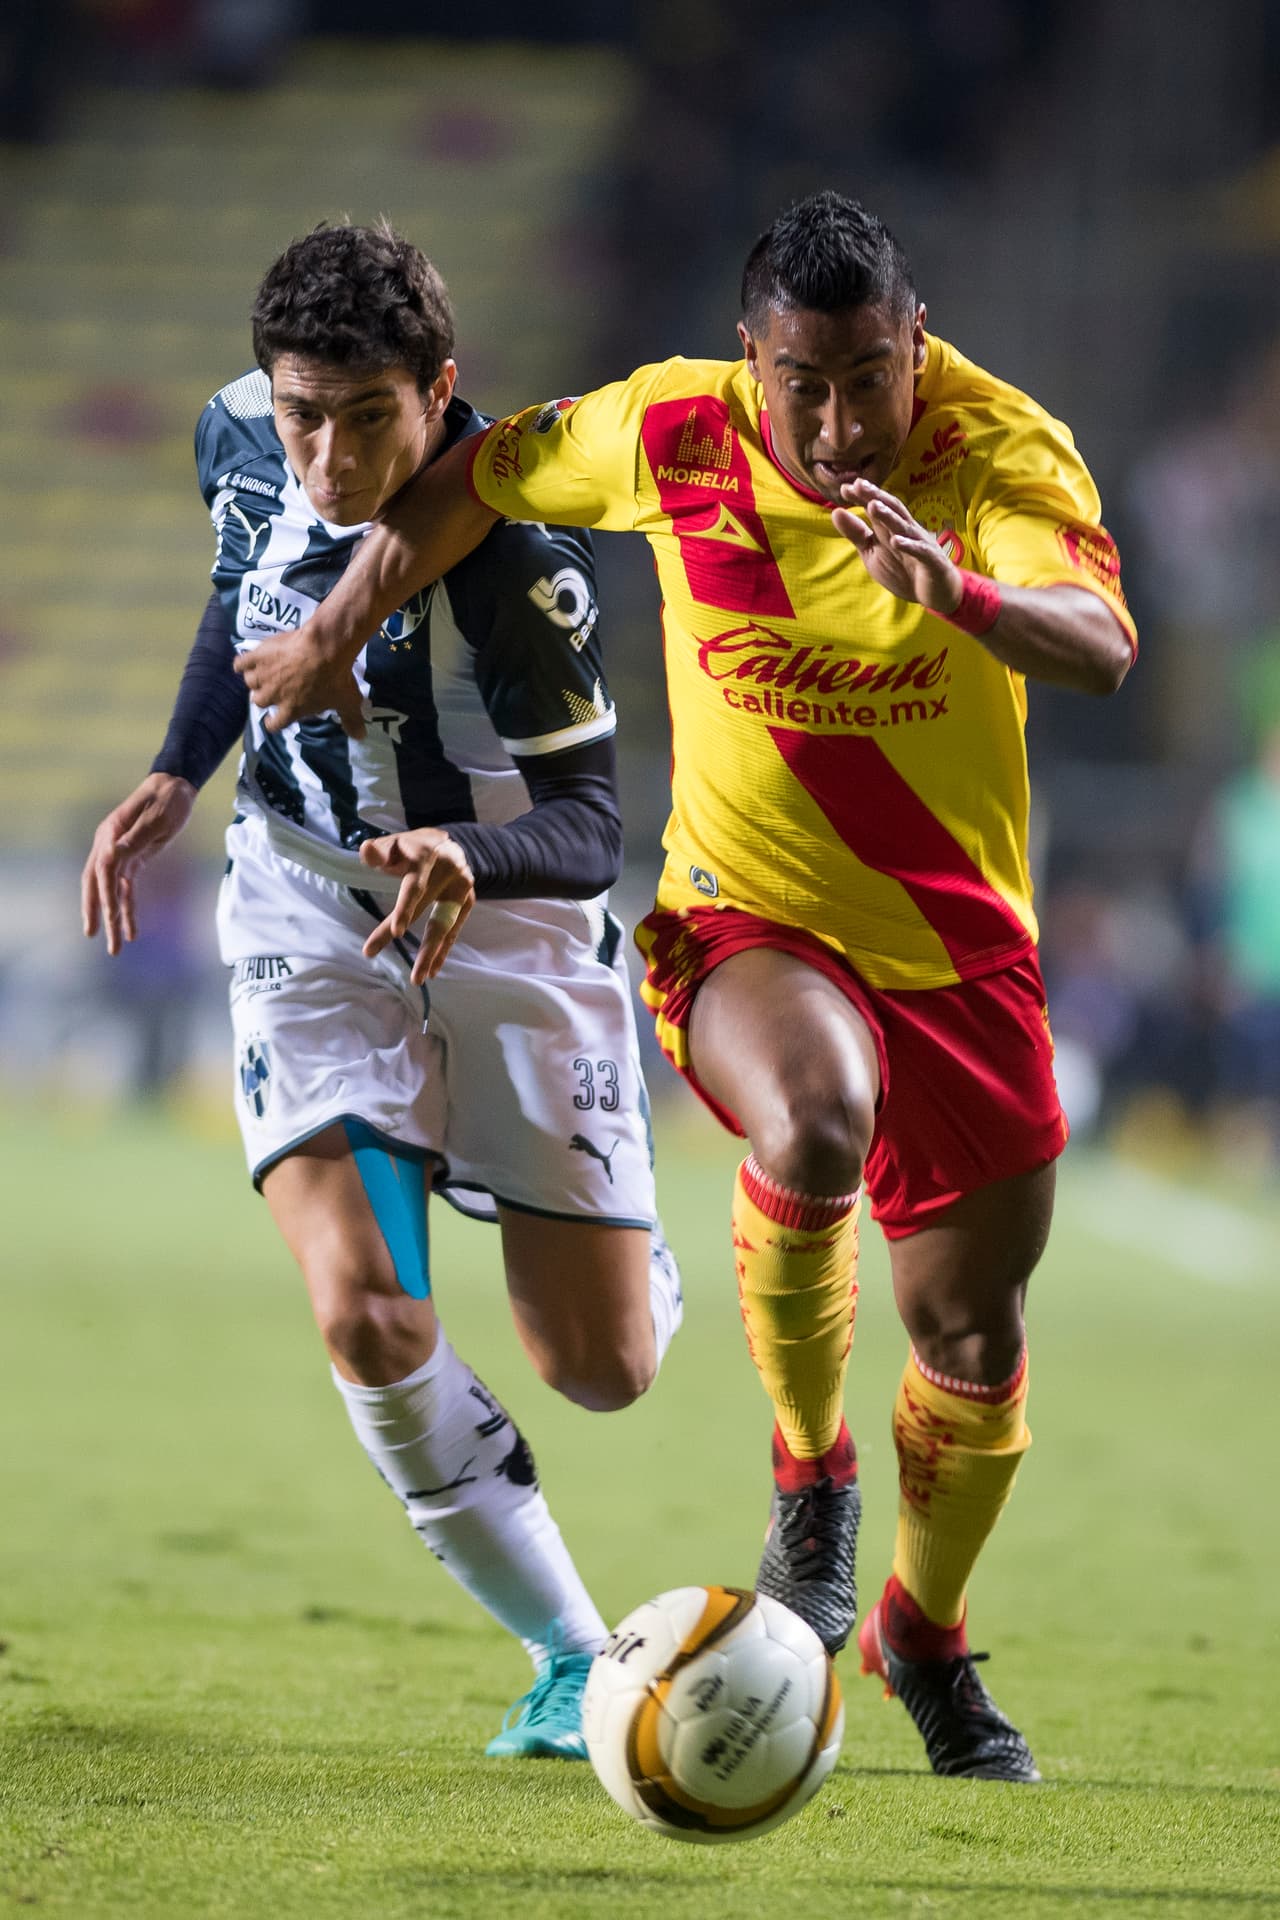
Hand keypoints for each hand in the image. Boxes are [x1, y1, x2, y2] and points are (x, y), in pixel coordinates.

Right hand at [81, 772, 195, 954]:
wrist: (176, 787)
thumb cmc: (167, 799)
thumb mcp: (156, 818)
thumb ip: (134, 839)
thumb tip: (112, 856)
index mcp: (110, 834)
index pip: (103, 869)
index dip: (105, 894)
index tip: (110, 915)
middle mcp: (109, 846)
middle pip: (97, 883)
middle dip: (95, 911)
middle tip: (93, 936)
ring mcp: (119, 854)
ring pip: (111, 891)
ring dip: (113, 918)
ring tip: (116, 946)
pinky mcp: (132, 859)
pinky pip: (126, 888)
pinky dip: (128, 908)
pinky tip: (132, 929)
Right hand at [233, 629, 367, 739]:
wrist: (324, 649)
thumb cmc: (336, 678)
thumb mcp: (347, 702)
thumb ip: (351, 721)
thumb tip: (360, 737)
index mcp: (291, 711)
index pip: (274, 725)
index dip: (273, 722)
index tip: (274, 719)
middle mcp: (272, 697)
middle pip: (258, 702)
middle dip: (264, 697)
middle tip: (273, 689)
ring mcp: (263, 677)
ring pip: (250, 682)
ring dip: (255, 679)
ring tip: (263, 672)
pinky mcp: (257, 657)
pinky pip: (240, 663)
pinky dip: (242, 663)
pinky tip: (246, 661)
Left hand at [358, 828, 475, 983]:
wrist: (443, 843)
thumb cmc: (410, 848)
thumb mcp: (393, 844)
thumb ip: (379, 851)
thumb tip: (365, 851)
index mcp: (427, 858)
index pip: (415, 887)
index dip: (406, 909)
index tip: (397, 933)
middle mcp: (450, 873)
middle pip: (432, 914)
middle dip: (421, 947)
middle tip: (412, 976)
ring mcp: (463, 887)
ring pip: (446, 925)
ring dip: (434, 954)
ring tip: (420, 978)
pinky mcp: (469, 900)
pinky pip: (454, 928)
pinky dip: (443, 949)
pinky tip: (432, 969)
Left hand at [832, 478, 962, 614]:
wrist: (935, 592)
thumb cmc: (903, 569)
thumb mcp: (873, 552)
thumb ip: (856, 533)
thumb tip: (836, 512)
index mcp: (891, 527)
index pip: (877, 507)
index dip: (863, 497)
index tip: (845, 488)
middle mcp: (906, 530)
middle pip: (891, 510)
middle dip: (875, 497)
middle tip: (859, 485)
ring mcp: (920, 543)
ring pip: (903, 526)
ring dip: (889, 516)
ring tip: (873, 505)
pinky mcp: (931, 560)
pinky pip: (919, 551)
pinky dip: (908, 545)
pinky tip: (896, 541)